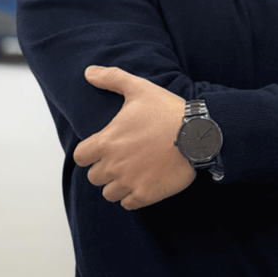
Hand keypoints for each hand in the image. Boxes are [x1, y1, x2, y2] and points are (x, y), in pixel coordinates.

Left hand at [73, 66, 195, 210]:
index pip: (80, 157)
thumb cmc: (167, 110)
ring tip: (132, 171)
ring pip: (109, 193)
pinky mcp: (146, 195)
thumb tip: (88, 72)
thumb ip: (111, 79)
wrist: (197, 133)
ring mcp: (130, 182)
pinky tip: (143, 182)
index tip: (103, 147)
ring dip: (117, 184)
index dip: (89, 153)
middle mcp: (113, 165)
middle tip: (122, 157)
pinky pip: (127, 204)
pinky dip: (132, 196)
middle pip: (94, 177)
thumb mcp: (138, 88)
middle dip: (104, 168)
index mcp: (106, 142)